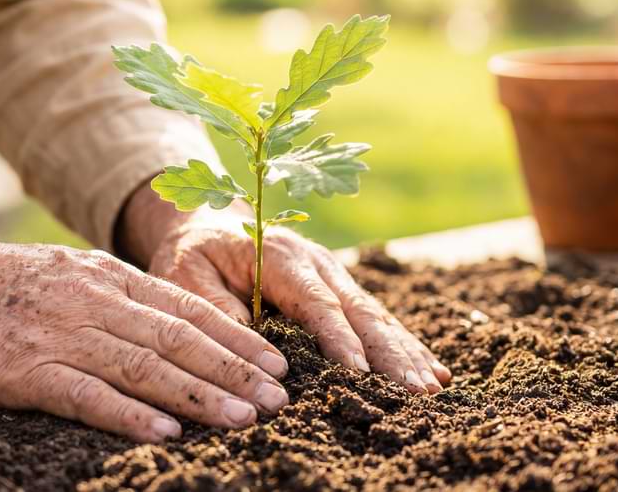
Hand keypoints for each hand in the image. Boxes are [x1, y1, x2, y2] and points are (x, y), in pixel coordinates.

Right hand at [0, 202, 290, 442]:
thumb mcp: (61, 272)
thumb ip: (109, 294)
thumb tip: (162, 323)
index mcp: (102, 276)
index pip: (186, 306)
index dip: (236, 336)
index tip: (276, 360)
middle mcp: (91, 301)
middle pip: (179, 338)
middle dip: (236, 369)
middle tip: (280, 397)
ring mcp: (60, 335)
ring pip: (147, 366)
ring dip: (202, 394)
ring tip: (246, 418)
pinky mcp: (25, 370)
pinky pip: (88, 395)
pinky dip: (131, 413)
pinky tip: (166, 432)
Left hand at [121, 186, 451, 393]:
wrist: (204, 226)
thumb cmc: (191, 255)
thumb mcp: (185, 276)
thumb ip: (216, 309)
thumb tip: (252, 350)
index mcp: (279, 256)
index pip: (316, 302)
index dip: (340, 339)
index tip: (362, 374)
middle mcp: (316, 262)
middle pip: (359, 311)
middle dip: (390, 353)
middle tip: (416, 391)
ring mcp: (333, 274)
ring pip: (376, 316)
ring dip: (405, 353)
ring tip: (432, 388)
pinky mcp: (339, 290)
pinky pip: (376, 319)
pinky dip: (404, 345)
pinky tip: (432, 369)